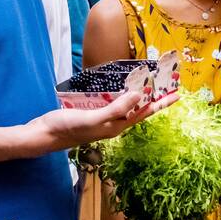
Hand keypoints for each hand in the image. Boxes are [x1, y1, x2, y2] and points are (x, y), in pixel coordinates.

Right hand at [25, 91, 179, 155]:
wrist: (43, 135)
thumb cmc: (67, 128)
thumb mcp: (94, 118)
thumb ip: (116, 109)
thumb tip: (138, 96)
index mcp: (117, 126)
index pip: (145, 113)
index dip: (161, 103)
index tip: (177, 94)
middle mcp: (113, 123)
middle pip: (139, 109)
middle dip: (155, 98)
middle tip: (169, 85)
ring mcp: (102, 119)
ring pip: (126, 105)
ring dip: (138, 95)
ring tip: (149, 84)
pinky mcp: (91, 113)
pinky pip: (112, 102)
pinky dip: (119, 94)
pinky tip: (119, 87)